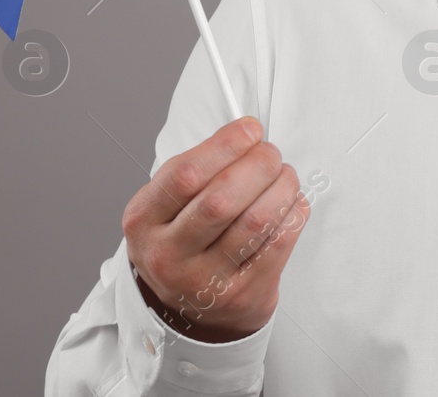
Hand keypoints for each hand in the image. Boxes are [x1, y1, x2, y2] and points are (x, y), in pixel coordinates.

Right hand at [122, 116, 310, 342]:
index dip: (225, 145)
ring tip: (285, 177)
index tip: (251, 130)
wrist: (190, 308)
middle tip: (272, 155)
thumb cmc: (184, 239)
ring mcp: (203, 282)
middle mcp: (166, 255)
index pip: (184, 175)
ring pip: (256, 220)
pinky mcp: (241, 296)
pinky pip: (279, 243)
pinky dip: (294, 213)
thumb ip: (200, 166)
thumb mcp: (169, 204)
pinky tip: (291, 203)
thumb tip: (247, 132)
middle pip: (222, 199)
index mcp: (143, 221)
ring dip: (282, 187)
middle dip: (259, 165)